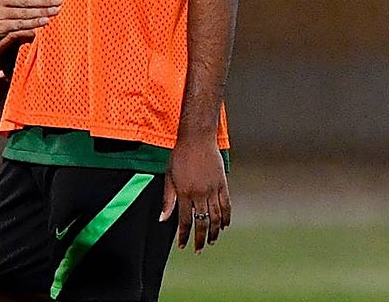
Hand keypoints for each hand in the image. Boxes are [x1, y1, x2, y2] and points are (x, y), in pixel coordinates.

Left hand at [160, 136, 229, 252]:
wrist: (197, 138)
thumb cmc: (180, 156)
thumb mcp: (169, 176)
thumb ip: (167, 199)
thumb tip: (162, 219)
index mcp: (184, 192)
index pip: (184, 221)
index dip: (184, 236)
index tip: (183, 246)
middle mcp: (199, 193)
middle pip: (201, 222)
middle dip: (200, 239)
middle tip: (198, 249)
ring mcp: (213, 189)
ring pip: (216, 216)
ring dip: (213, 231)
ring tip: (211, 241)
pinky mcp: (223, 183)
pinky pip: (226, 204)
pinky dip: (226, 217)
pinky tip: (224, 226)